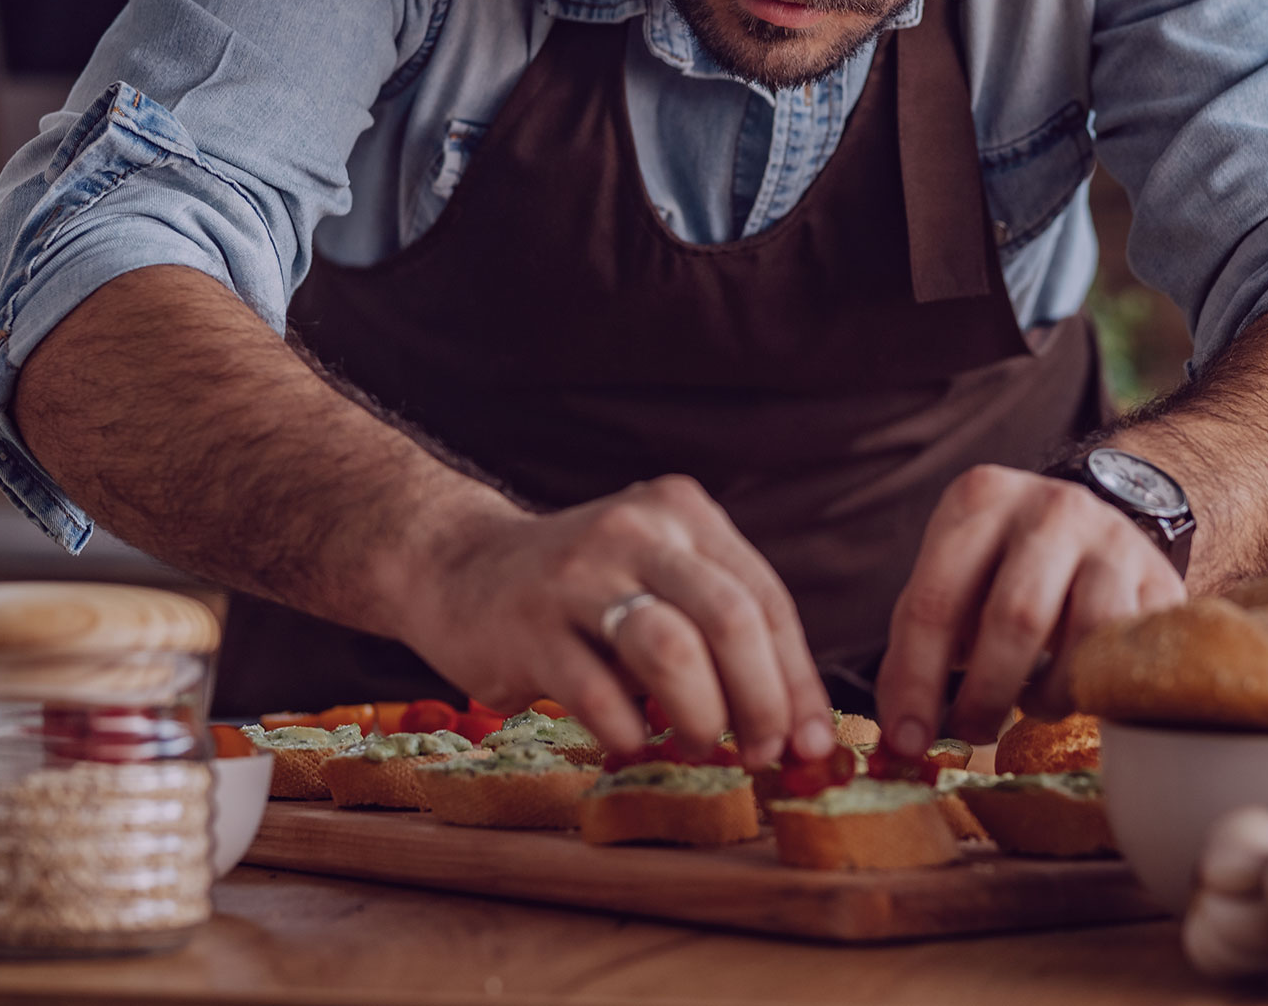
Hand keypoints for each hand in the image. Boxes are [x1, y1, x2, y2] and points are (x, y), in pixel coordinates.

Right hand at [399, 475, 837, 768]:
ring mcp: (580, 572)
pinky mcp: (528, 623)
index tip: (809, 742)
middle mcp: (638, 530)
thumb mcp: (657, 576)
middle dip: (761, 700)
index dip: (797, 680)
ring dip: (700, 716)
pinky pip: (598, 693)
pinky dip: (628, 733)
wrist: (457, 566)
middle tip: (760, 753)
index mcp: (684, 513)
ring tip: (697, 746)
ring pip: (672, 650)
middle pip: (730, 618)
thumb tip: (793, 725)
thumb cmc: (582, 590)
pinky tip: (630, 744)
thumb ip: (718, 628)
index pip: (765, 600)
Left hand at [874, 464, 1186, 749]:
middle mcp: (1052, 507)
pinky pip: (1131, 655)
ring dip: (1049, 694)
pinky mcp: (1162, 577)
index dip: (918, 680)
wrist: (1091, 529)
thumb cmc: (1001, 569)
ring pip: (1086, 640)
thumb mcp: (951, 584)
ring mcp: (1115, 538)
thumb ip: (914, 651)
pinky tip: (1074, 687)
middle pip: (1016, 618)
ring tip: (1030, 701)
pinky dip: (1096, 691)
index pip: (937, 600)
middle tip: (971, 732)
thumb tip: (901, 736)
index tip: (909, 740)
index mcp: (980, 498)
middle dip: (986, 695)